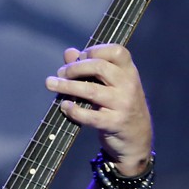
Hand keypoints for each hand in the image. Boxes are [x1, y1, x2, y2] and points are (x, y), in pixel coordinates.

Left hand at [46, 44, 152, 174]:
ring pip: (91, 91)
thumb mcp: (112, 85)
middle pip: (99, 67)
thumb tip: (69, 52)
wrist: (137, 138)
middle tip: (61, 73)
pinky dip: (74, 110)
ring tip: (51, 84)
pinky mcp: (114, 123)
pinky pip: (90, 115)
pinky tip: (64, 106)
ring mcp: (123, 104)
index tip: (80, 57)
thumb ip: (90, 68)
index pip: (116, 51)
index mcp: (129, 71)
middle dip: (75, 68)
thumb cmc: (120, 106)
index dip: (94, 50)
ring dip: (67, 86)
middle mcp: (128, 85)